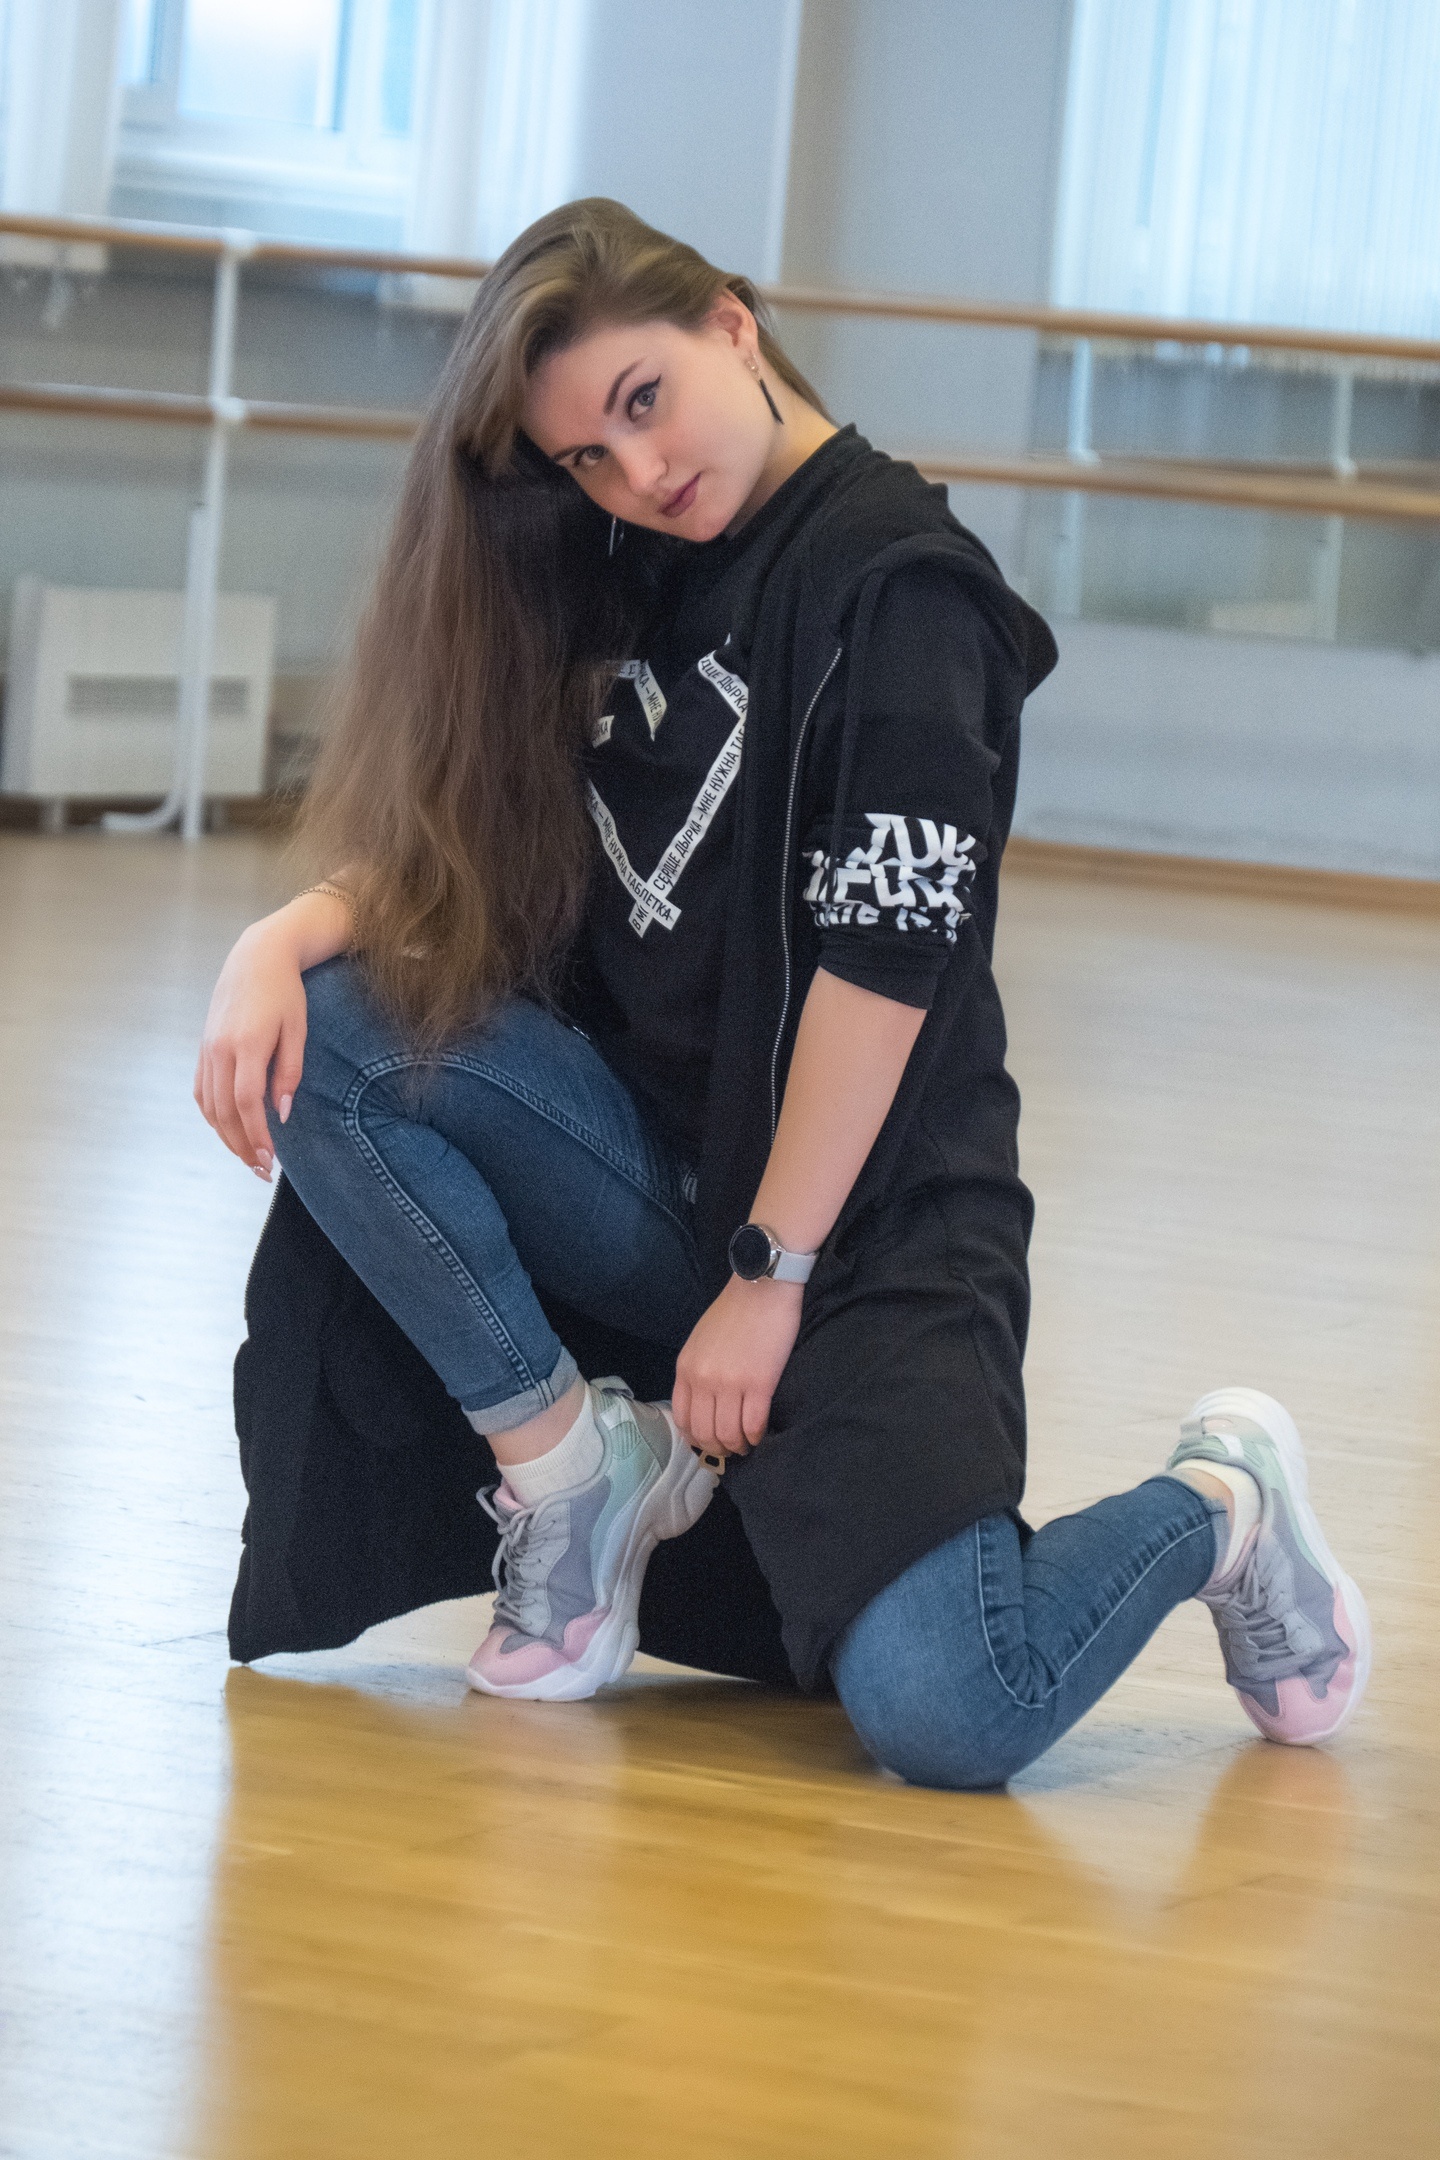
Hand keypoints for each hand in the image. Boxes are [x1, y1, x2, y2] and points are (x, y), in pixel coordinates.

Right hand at [193, 920, 307, 1177]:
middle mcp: (220, 1049)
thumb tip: (281, 1112)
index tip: (269, 1161)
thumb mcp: (297, 1030)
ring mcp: (207, 1049)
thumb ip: (289, 1072)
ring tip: (247, 1156)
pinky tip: (227, 1129)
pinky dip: (212, 1115)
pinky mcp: (202, 1048)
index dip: (256, 1135)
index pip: (246, 1102)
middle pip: (223, 1111)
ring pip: (209, 1106)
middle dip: (241, 1146)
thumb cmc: (284, 993)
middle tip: (261, 1170)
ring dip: (226, 1136)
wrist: (255, 958)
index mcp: (247, 1044)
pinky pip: (201, 1091)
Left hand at [671, 1275, 804, 1454]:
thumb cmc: (734, 1311)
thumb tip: (704, 1404)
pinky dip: (756, 1436)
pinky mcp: (759, 1383)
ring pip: (728, 1434)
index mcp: (686, 1368)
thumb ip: (697, 1371)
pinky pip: (753, 1424)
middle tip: (731, 1449)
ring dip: (738, 1446)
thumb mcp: (700, 1341)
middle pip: (704, 1432)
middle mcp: (703, 1380)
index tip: (708, 1442)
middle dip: (717, 1448)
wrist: (762, 1287)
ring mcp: (730, 1383)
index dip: (695, 1438)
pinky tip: (761, 1434)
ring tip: (747, 1444)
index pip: (682, 1419)